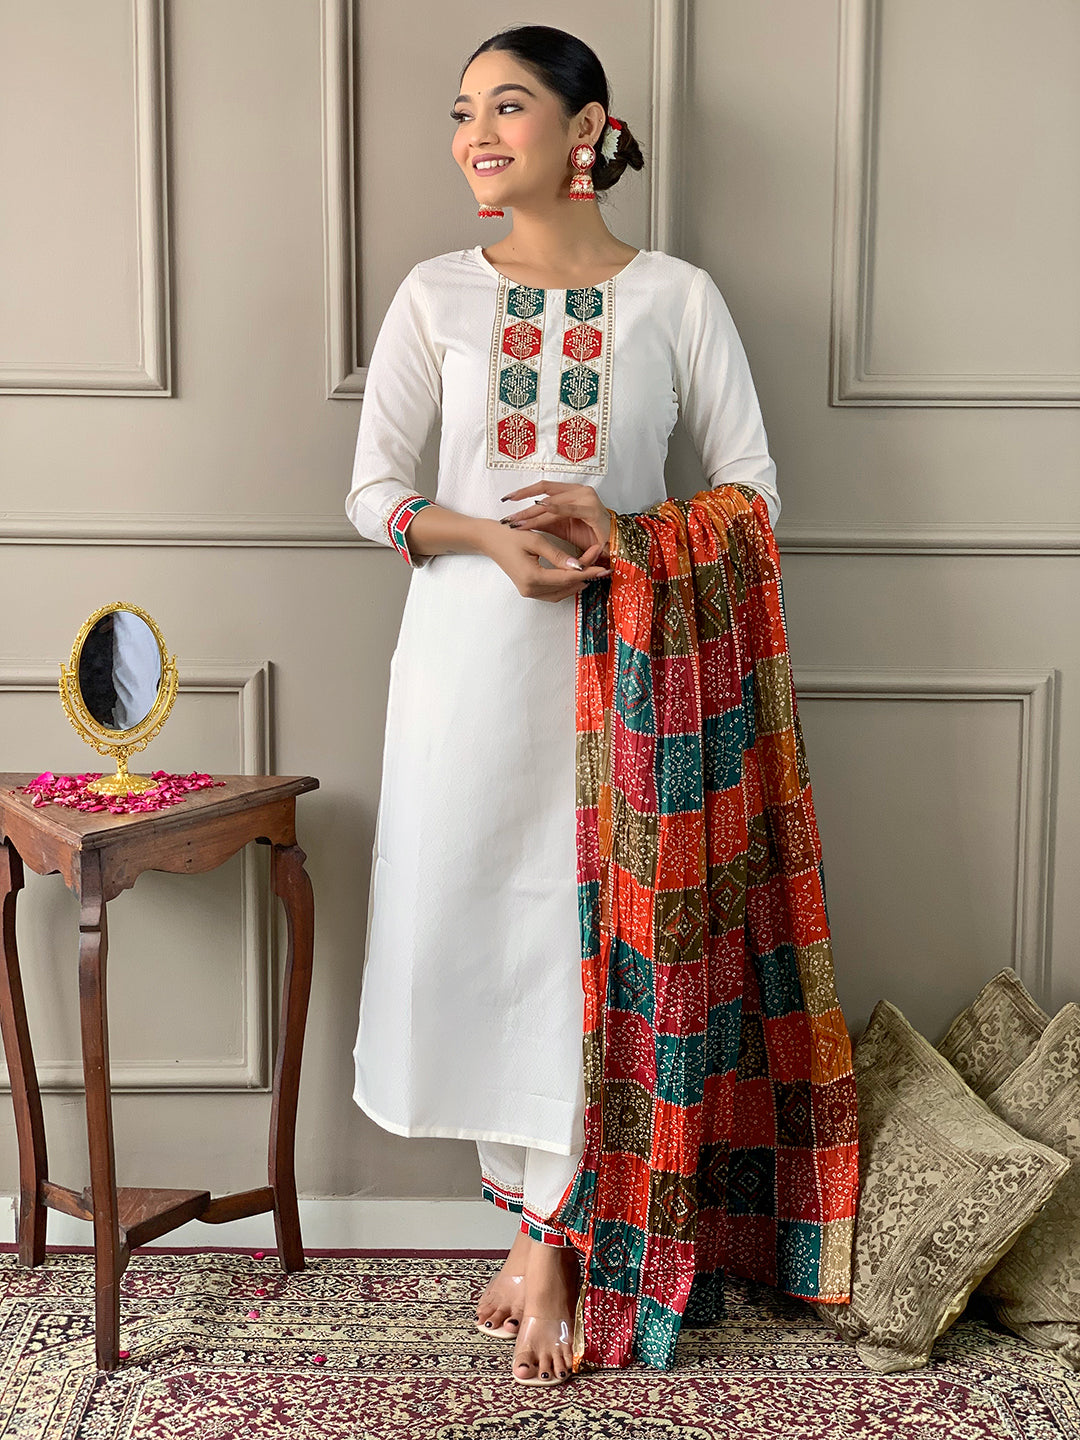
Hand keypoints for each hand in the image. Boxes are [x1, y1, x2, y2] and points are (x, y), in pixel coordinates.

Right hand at [480, 516, 609, 602]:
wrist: (489, 539)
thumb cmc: (509, 535)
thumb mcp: (536, 540)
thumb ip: (558, 555)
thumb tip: (578, 566)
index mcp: (531, 577)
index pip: (566, 578)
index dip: (587, 572)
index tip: (602, 566)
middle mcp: (530, 589)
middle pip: (565, 587)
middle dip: (584, 577)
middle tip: (600, 566)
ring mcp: (528, 591)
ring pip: (559, 594)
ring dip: (575, 584)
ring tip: (591, 572)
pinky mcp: (528, 589)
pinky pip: (551, 593)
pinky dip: (564, 587)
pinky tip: (575, 578)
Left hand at [499, 481, 611, 568]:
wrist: (613, 546)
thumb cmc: (589, 536)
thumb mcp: (561, 527)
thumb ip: (545, 521)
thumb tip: (522, 519)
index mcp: (572, 491)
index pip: (544, 487)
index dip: (524, 492)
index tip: (506, 499)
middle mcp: (579, 490)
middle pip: (544, 493)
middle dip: (522, 505)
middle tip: (506, 516)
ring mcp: (586, 498)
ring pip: (552, 503)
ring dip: (531, 513)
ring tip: (516, 522)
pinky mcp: (590, 509)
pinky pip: (567, 509)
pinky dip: (552, 509)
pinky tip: (538, 510)